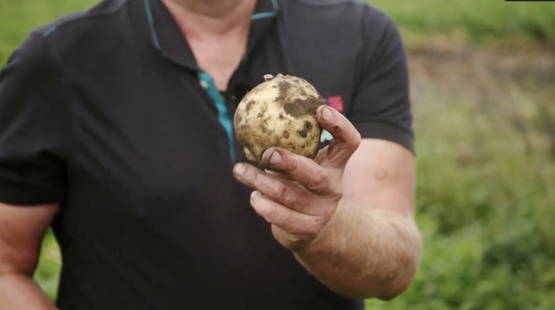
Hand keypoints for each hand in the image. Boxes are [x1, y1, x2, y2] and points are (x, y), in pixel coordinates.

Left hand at [232, 105, 361, 249]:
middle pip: (314, 175)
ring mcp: (321, 211)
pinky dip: (261, 204)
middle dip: (289, 163)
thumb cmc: (302, 187)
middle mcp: (332, 188)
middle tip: (268, 154)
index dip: (339, 125)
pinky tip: (254, 196)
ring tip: (240, 170)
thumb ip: (291, 147)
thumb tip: (258, 116)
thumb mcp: (306, 165)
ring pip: (287, 194)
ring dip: (259, 181)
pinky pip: (278, 215)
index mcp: (335, 166)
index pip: (349, 142)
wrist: (314, 231)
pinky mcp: (306, 230)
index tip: (319, 110)